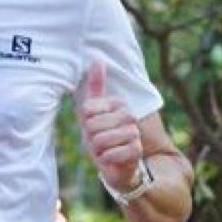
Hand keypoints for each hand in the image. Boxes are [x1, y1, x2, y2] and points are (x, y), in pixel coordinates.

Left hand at [79, 58, 142, 189]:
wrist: (111, 163)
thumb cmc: (99, 135)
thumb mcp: (91, 112)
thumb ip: (95, 86)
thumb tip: (98, 58)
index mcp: (118, 103)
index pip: (87, 109)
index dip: (84, 122)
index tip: (91, 126)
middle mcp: (129, 115)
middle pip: (93, 125)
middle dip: (90, 138)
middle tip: (97, 141)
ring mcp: (135, 132)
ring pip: (103, 139)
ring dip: (98, 149)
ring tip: (103, 150)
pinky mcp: (136, 150)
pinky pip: (113, 153)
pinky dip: (107, 159)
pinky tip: (110, 158)